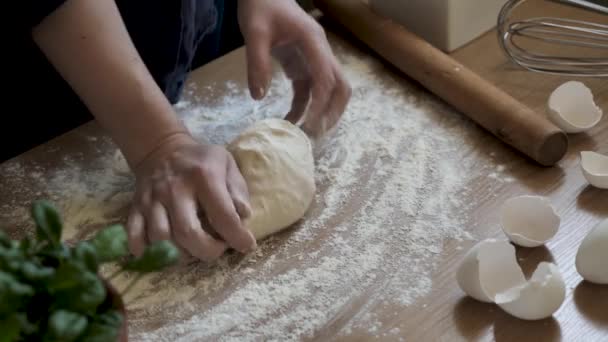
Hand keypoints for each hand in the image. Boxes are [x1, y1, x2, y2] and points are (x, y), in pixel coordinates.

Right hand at [126, 133, 255, 260]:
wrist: (162, 148)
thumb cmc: (201, 161)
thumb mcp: (227, 164)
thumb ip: (238, 190)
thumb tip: (244, 216)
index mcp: (203, 177)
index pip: (222, 214)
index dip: (237, 236)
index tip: (247, 245)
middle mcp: (176, 189)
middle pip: (188, 233)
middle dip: (208, 251)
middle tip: (219, 248)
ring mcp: (153, 199)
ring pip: (161, 238)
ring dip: (180, 252)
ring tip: (195, 248)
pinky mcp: (137, 207)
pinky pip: (134, 235)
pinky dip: (144, 249)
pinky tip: (160, 252)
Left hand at [238, 0, 350, 136]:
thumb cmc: (260, 6)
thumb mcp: (254, 32)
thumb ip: (257, 63)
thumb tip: (258, 97)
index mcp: (313, 41)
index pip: (326, 77)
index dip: (321, 103)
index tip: (309, 123)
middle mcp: (320, 52)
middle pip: (341, 86)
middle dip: (333, 111)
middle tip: (316, 133)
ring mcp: (313, 59)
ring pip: (329, 91)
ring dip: (322, 112)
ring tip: (306, 134)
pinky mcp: (302, 65)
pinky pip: (309, 90)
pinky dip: (304, 107)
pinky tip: (290, 121)